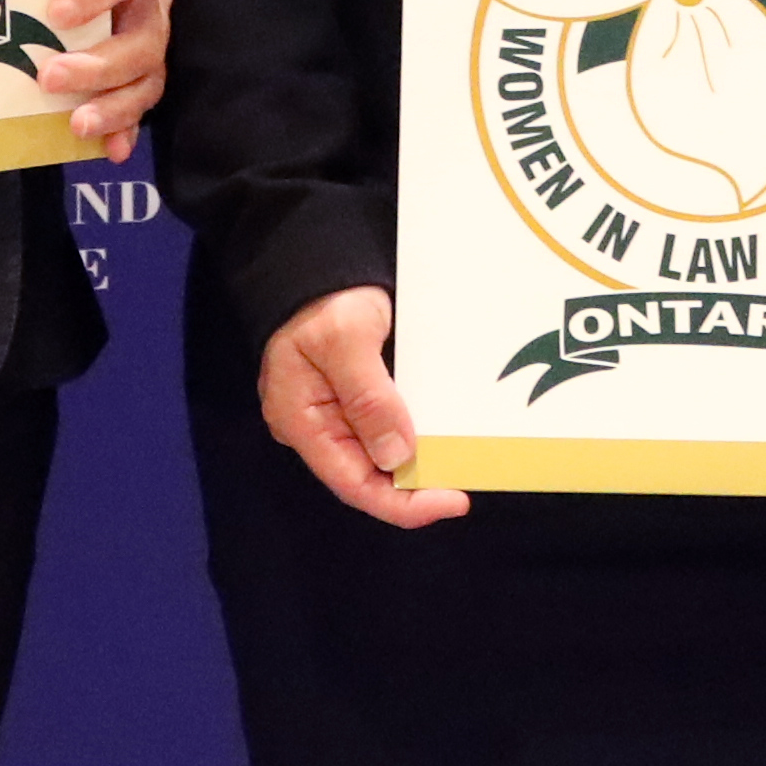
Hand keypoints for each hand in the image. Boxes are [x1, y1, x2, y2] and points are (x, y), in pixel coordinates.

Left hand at [33, 0, 170, 160]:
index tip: (58, 12)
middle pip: (144, 38)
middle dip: (97, 65)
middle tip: (48, 78)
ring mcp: (150, 39)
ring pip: (147, 77)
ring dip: (113, 105)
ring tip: (76, 123)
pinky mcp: (141, 73)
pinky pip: (140, 106)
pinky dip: (125, 129)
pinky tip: (110, 149)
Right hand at [257, 286, 465, 527]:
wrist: (322, 261)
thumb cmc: (325, 298)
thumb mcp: (346, 340)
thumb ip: (369, 399)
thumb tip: (397, 457)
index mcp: (302, 422)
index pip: (352, 484)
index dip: (403, 504)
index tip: (453, 500)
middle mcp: (318, 428)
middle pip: (368, 476)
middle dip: (415, 488)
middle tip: (464, 483)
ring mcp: (337, 414)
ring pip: (381, 456)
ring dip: (419, 463)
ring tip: (461, 464)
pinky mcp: (358, 397)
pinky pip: (388, 428)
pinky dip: (417, 436)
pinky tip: (446, 436)